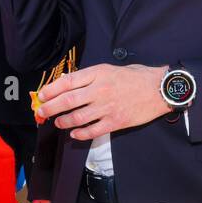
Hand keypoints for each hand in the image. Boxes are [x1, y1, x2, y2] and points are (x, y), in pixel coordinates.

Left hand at [35, 63, 169, 141]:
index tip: (42, 95)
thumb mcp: (111, 68)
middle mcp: (100, 90)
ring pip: (77, 118)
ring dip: (63, 121)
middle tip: (41, 112)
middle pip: (67, 101)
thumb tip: (68, 83)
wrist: (160, 89)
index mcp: (98, 73)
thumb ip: (91, 76)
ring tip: (58, 122)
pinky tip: (74, 134)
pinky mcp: (116, 122)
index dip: (51, 90)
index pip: (68, 82)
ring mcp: (108, 107)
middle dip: (50, 108)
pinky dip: (80, 134)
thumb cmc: (136, 76)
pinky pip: (92, 131)